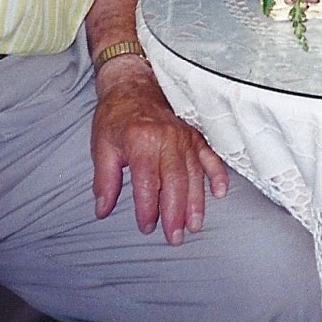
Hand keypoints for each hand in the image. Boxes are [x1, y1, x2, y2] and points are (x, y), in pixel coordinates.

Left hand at [90, 55, 228, 242]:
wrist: (133, 83)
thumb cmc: (116, 117)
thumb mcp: (102, 147)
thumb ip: (105, 180)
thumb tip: (102, 210)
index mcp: (141, 142)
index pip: (146, 183)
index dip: (147, 208)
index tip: (146, 227)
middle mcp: (166, 139)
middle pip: (175, 182)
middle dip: (176, 213)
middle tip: (175, 237)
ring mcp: (184, 137)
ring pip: (194, 174)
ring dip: (196, 202)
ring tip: (195, 226)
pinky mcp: (194, 135)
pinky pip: (210, 156)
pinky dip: (217, 174)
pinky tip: (220, 193)